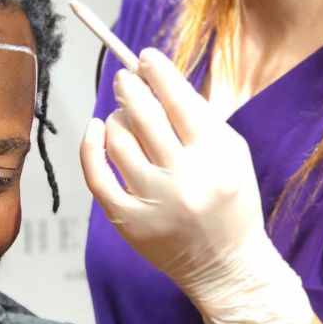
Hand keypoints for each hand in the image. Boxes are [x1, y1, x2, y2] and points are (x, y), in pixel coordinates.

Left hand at [81, 47, 311, 323]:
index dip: (157, 71)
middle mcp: (184, 178)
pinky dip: (91, 145)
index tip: (144, 57)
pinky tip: (96, 130)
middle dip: (129, 87)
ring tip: (123, 115)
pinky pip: (96, 174)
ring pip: (117, 139)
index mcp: (216, 156)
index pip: (179, 99)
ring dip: (115, 117)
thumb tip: (155, 76)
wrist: (227, 266)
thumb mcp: (231, 153)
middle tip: (124, 79)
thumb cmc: (229, 200)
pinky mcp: (128, 221)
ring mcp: (153, 202)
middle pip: (143, 114)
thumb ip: (198, 115)